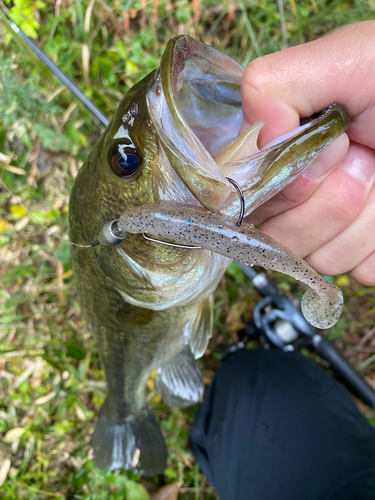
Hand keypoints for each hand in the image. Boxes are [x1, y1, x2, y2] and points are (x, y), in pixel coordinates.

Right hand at [242, 21, 374, 285]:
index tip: (333, 150)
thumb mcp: (345, 59)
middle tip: (361, 157)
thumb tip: (258, 140)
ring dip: (355, 216)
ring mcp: (323, 229)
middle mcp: (289, 194)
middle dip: (325, 198)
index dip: (285, 184)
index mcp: (275, 153)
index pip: (240, 196)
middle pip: (273, 234)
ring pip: (312, 257)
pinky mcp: (357, 256)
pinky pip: (350, 269)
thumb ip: (277, 87)